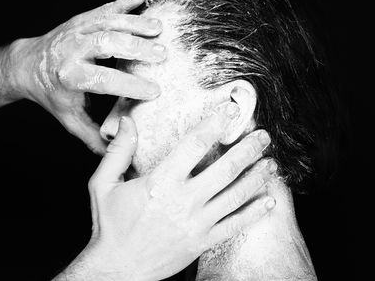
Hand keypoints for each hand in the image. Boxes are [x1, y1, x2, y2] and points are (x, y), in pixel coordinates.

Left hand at [11, 0, 164, 153]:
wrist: (30, 64)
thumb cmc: (53, 92)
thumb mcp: (69, 117)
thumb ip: (93, 135)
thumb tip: (117, 152)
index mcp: (70, 76)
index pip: (103, 79)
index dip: (130, 84)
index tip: (154, 90)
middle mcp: (72, 49)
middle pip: (106, 43)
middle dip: (136, 48)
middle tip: (162, 55)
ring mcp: (77, 29)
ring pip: (107, 22)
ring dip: (135, 23)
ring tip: (159, 29)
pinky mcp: (82, 18)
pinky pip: (104, 7)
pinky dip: (124, 2)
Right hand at [74, 102, 275, 280]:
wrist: (118, 269)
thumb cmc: (111, 225)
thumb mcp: (103, 184)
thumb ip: (118, 151)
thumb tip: (126, 121)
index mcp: (161, 183)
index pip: (195, 145)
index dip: (215, 124)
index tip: (230, 110)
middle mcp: (184, 201)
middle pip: (225, 169)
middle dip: (248, 149)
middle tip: (263, 135)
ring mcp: (197, 223)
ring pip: (236, 195)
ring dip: (257, 177)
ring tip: (272, 162)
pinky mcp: (203, 242)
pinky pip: (235, 225)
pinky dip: (254, 212)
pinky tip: (269, 201)